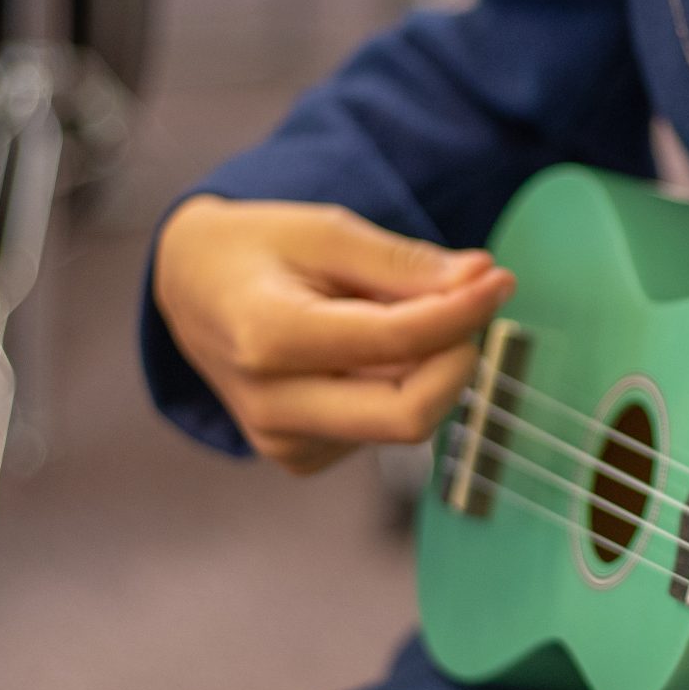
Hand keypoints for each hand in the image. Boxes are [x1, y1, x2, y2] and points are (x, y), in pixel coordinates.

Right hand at [153, 196, 514, 474]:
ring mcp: (283, 442)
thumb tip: (481, 280)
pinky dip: (396, 387)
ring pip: (403, 422)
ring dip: (427, 369)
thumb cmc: (259, 251)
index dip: (463, 314)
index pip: (398, 343)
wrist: (191, 289)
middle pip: (410, 416)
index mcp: (269, 337)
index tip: (498, 280)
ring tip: (389, 313)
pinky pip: (381, 430)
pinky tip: (364, 353)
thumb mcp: (326, 232)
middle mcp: (271, 405)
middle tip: (470, 304)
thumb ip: (404, 263)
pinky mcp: (299, 458)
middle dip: (459, 359)